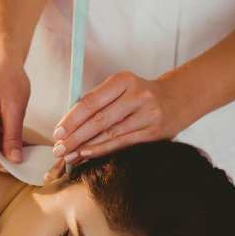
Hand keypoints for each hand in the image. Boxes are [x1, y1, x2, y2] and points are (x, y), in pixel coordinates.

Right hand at [0, 60, 30, 170]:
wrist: (5, 65)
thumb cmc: (8, 78)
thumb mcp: (15, 107)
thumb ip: (13, 135)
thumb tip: (15, 159)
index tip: (9, 166)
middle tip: (22, 157)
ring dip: (4, 150)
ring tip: (23, 145)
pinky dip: (5, 143)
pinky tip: (18, 140)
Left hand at [51, 70, 186, 161]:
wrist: (177, 99)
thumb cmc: (137, 95)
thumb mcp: (119, 89)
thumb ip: (96, 101)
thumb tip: (67, 124)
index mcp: (123, 80)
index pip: (91, 102)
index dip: (72, 119)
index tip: (57, 133)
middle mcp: (137, 95)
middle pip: (98, 120)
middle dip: (75, 137)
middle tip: (58, 149)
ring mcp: (147, 113)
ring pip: (110, 133)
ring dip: (86, 147)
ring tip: (68, 155)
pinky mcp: (154, 131)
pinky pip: (122, 142)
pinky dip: (102, 149)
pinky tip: (87, 154)